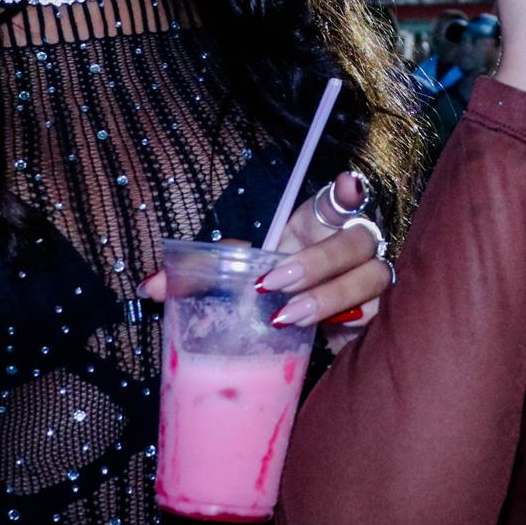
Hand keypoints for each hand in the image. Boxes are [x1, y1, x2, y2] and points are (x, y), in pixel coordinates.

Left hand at [139, 171, 390, 349]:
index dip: (349, 190)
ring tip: (286, 317)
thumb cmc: (269, 295)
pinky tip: (323, 336)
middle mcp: (350, 250)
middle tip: (276, 282)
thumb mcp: (235, 276)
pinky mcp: (374, 318)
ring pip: (372, 277)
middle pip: (357, 240)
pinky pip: (375, 316)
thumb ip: (199, 275)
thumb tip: (150, 286)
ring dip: (330, 295)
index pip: (342, 200)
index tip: (346, 184)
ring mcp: (368, 284)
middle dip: (319, 260)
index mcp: (318, 228)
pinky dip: (346, 323)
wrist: (297, 340)